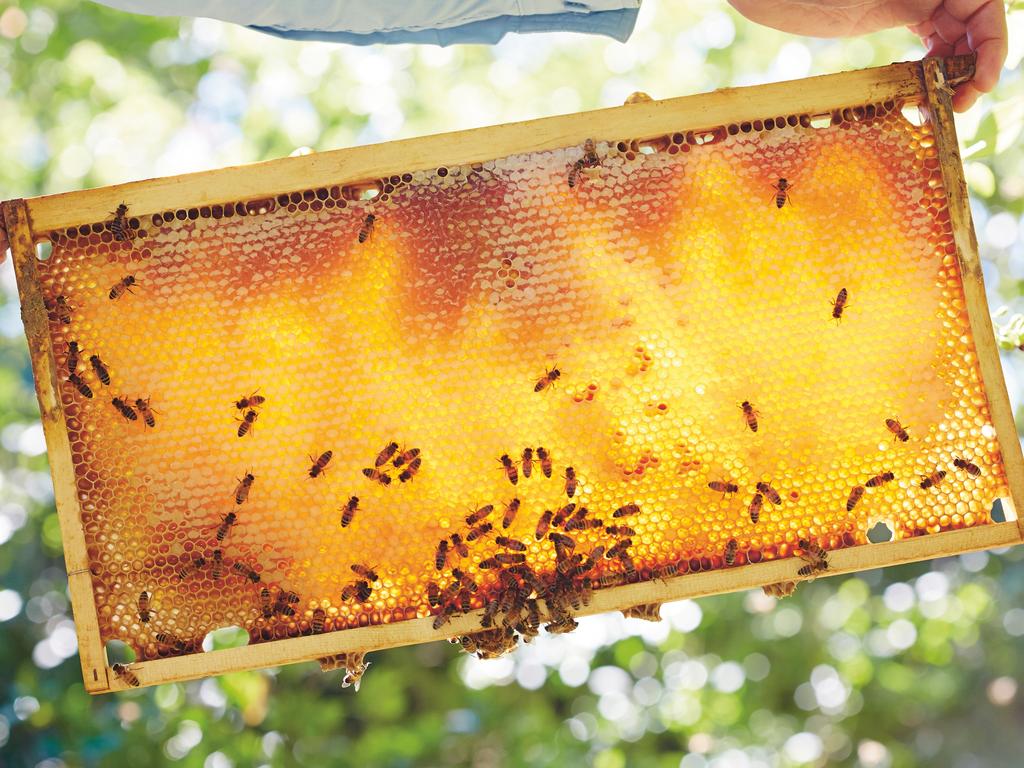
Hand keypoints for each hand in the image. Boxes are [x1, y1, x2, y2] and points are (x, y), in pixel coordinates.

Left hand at [728, 1, 1007, 110]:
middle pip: (973, 25)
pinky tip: (918, 95)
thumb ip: (912, 5)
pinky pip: (925, 40)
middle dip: (973, 67)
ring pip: (951, 36)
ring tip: (936, 110)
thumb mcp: (860, 4)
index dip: (992, 45)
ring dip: (951, 74)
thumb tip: (965, 10)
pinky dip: (928, 69)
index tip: (981, 82)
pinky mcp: (885, 14)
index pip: (985, 7)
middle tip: (957, 106)